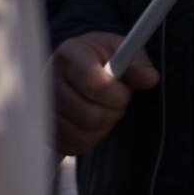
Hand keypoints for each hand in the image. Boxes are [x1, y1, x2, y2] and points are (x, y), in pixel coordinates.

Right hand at [51, 32, 155, 156]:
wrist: (75, 64)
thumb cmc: (102, 56)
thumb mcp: (122, 49)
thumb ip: (138, 64)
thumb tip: (150, 78)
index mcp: (70, 55)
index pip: (96, 87)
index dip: (119, 95)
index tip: (125, 89)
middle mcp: (49, 80)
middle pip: (90, 115)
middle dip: (114, 112)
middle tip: (117, 101)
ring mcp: (43, 106)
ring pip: (83, 133)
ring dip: (104, 126)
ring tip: (105, 108)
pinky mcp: (45, 127)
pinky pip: (73, 145)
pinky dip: (91, 138)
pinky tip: (94, 122)